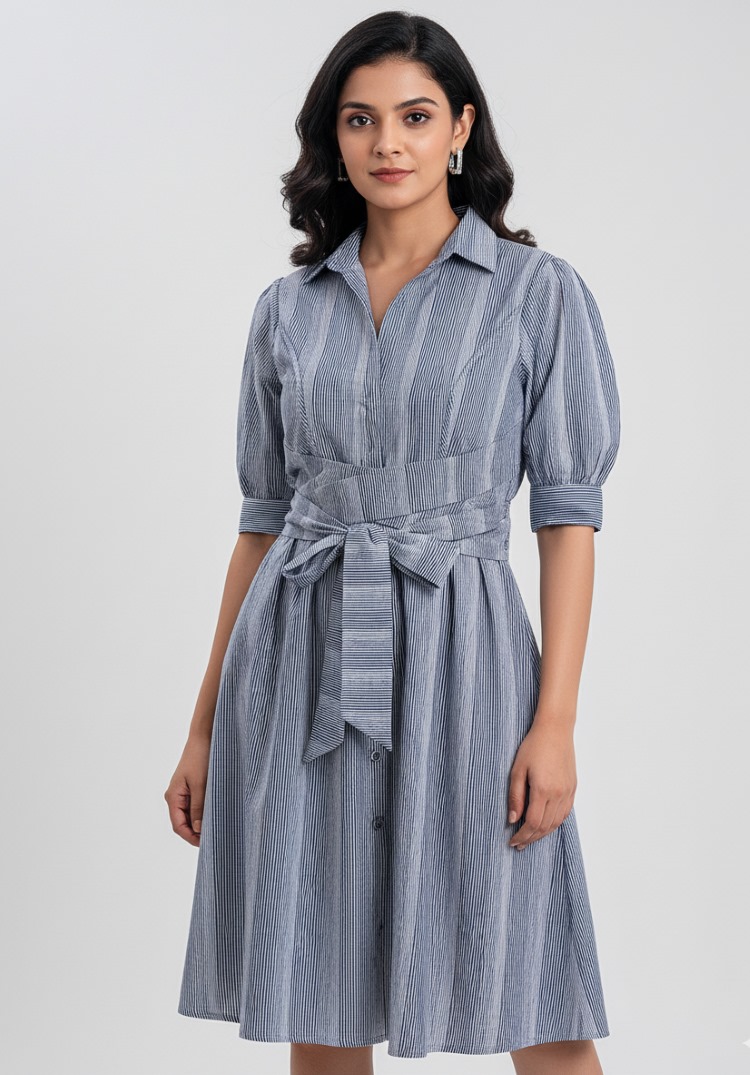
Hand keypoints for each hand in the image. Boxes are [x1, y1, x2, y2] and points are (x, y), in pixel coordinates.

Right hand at [164, 734, 210, 846]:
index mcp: (173, 797)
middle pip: (184, 822)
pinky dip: (205, 811)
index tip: (207, 844)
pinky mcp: (192, 786)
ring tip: (218, 826)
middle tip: (216, 837)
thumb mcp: (201, 784)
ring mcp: (184, 792)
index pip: (179, 826)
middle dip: (198, 832)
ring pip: (191, 814)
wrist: (204, 736)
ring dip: (202, 821)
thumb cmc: (201, 757)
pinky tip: (217, 813)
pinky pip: (196, 804)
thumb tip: (198, 830)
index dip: (191, 838)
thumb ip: (199, 807)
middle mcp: (176, 796)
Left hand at [507, 720, 576, 849]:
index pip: (533, 823)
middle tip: (519, 845)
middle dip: (531, 838)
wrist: (555, 730)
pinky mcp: (572, 788)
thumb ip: (515, 796)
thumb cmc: (534, 746)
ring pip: (556, 822)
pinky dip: (554, 823)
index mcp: (543, 790)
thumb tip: (513, 819)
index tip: (512, 842)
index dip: (522, 835)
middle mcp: (558, 794)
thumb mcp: (517, 770)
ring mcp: (568, 792)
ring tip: (530, 838)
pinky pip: (564, 813)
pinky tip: (545, 825)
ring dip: (543, 833)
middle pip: (545, 826)